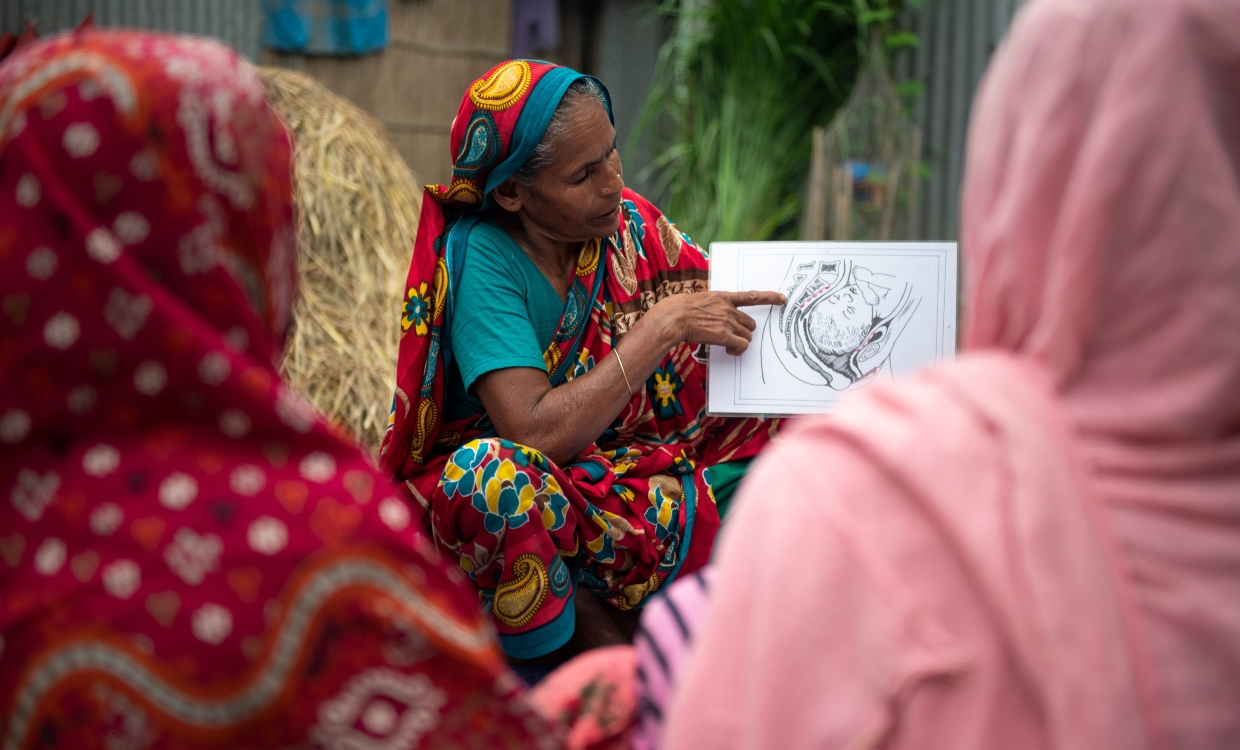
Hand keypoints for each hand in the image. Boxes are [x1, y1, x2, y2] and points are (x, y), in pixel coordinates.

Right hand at [653, 290, 785, 355]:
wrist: (673, 317)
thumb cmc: (680, 310)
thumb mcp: (701, 300)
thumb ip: (714, 306)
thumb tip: (717, 317)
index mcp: (723, 297)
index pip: (751, 296)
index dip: (769, 297)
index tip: (782, 298)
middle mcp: (728, 308)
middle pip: (751, 323)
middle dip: (745, 331)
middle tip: (734, 337)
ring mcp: (727, 321)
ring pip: (748, 335)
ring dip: (741, 342)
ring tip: (729, 345)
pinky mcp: (724, 335)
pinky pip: (742, 345)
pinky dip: (738, 349)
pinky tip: (729, 350)